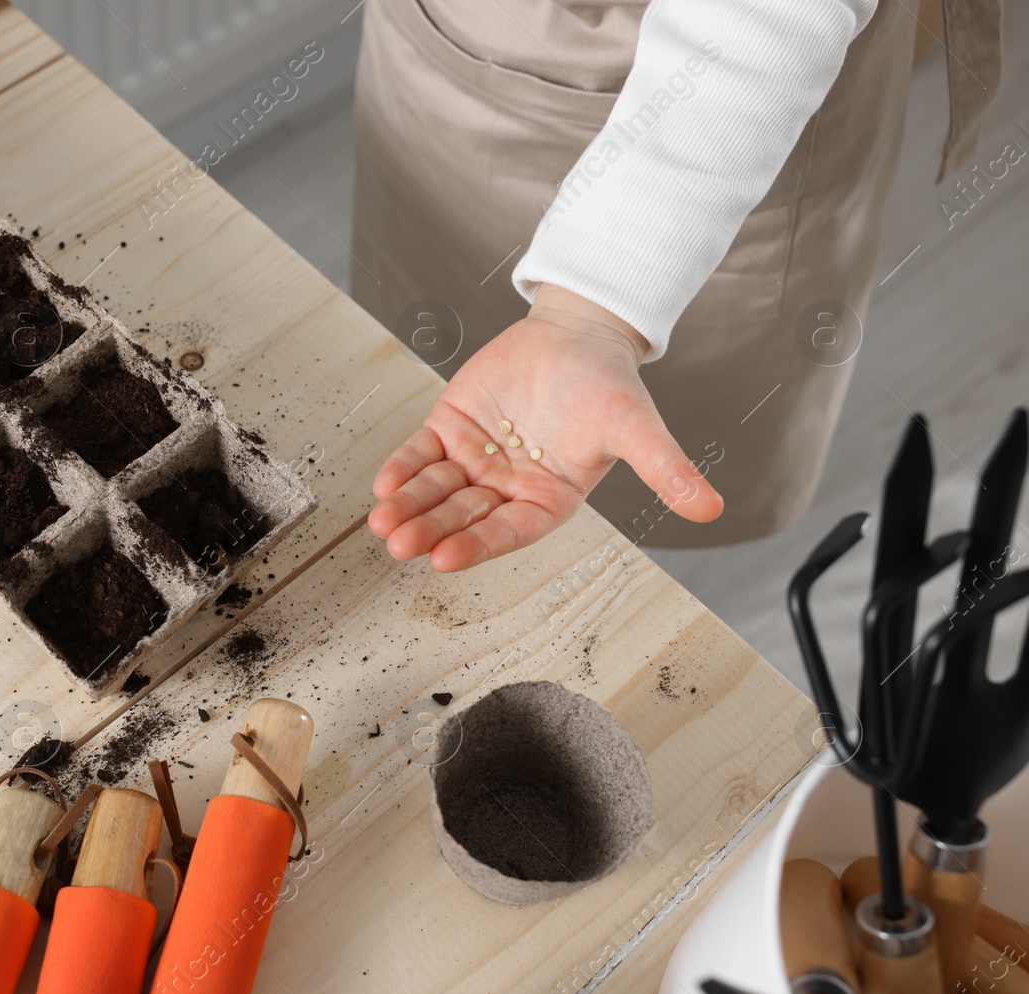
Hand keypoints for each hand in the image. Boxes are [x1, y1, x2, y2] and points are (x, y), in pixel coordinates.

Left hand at [369, 284, 722, 570]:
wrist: (577, 333)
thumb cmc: (609, 384)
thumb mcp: (638, 427)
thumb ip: (666, 470)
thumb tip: (711, 509)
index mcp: (549, 500)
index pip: (508, 531)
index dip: (478, 545)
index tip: (446, 559)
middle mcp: (507, 487)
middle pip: (463, 516)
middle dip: (431, 530)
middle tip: (400, 545)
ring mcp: (475, 460)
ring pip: (435, 491)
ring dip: (408, 507)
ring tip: (383, 522)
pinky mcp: (450, 428)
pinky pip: (420, 455)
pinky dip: (401, 469)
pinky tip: (382, 485)